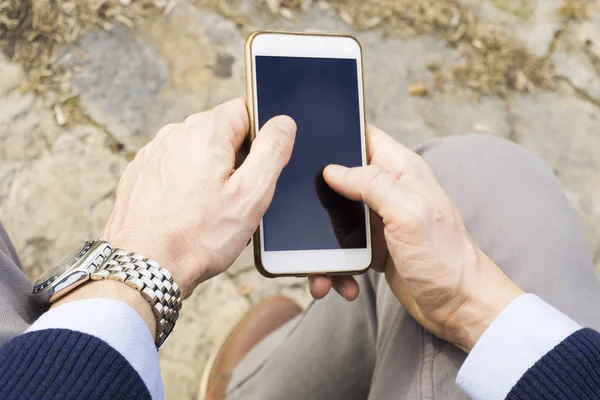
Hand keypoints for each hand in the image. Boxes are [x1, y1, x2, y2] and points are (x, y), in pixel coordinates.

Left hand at [103, 98, 295, 298]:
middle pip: (220, 133)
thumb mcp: (251, 195)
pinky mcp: (139, 174)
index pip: (246, 111)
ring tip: (207, 211)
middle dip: (233, 160)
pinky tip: (184, 213)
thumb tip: (283, 122)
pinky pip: (172, 170)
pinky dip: (183, 186)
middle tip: (235, 198)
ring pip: (195, 153)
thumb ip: (272, 151)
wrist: (145, 267)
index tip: (255, 171)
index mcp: (206, 131)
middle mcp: (174, 133)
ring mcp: (152, 154)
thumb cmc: (199, 236)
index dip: (259, 140)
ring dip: (207, 173)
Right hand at [313, 125, 522, 351]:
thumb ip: (372, 184)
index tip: (307, 145)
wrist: (459, 307)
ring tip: (320, 268)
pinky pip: (342, 249)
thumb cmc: (445, 259)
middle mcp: (388, 191)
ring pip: (335, 217)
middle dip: (318, 196)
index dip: (338, 135)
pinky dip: (336, 266)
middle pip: (340, 178)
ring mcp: (379, 220)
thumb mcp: (409, 213)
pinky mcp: (374, 247)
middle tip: (300, 212)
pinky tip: (342, 282)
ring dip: (323, 242)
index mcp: (401, 171)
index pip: (364, 136)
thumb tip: (332, 170)